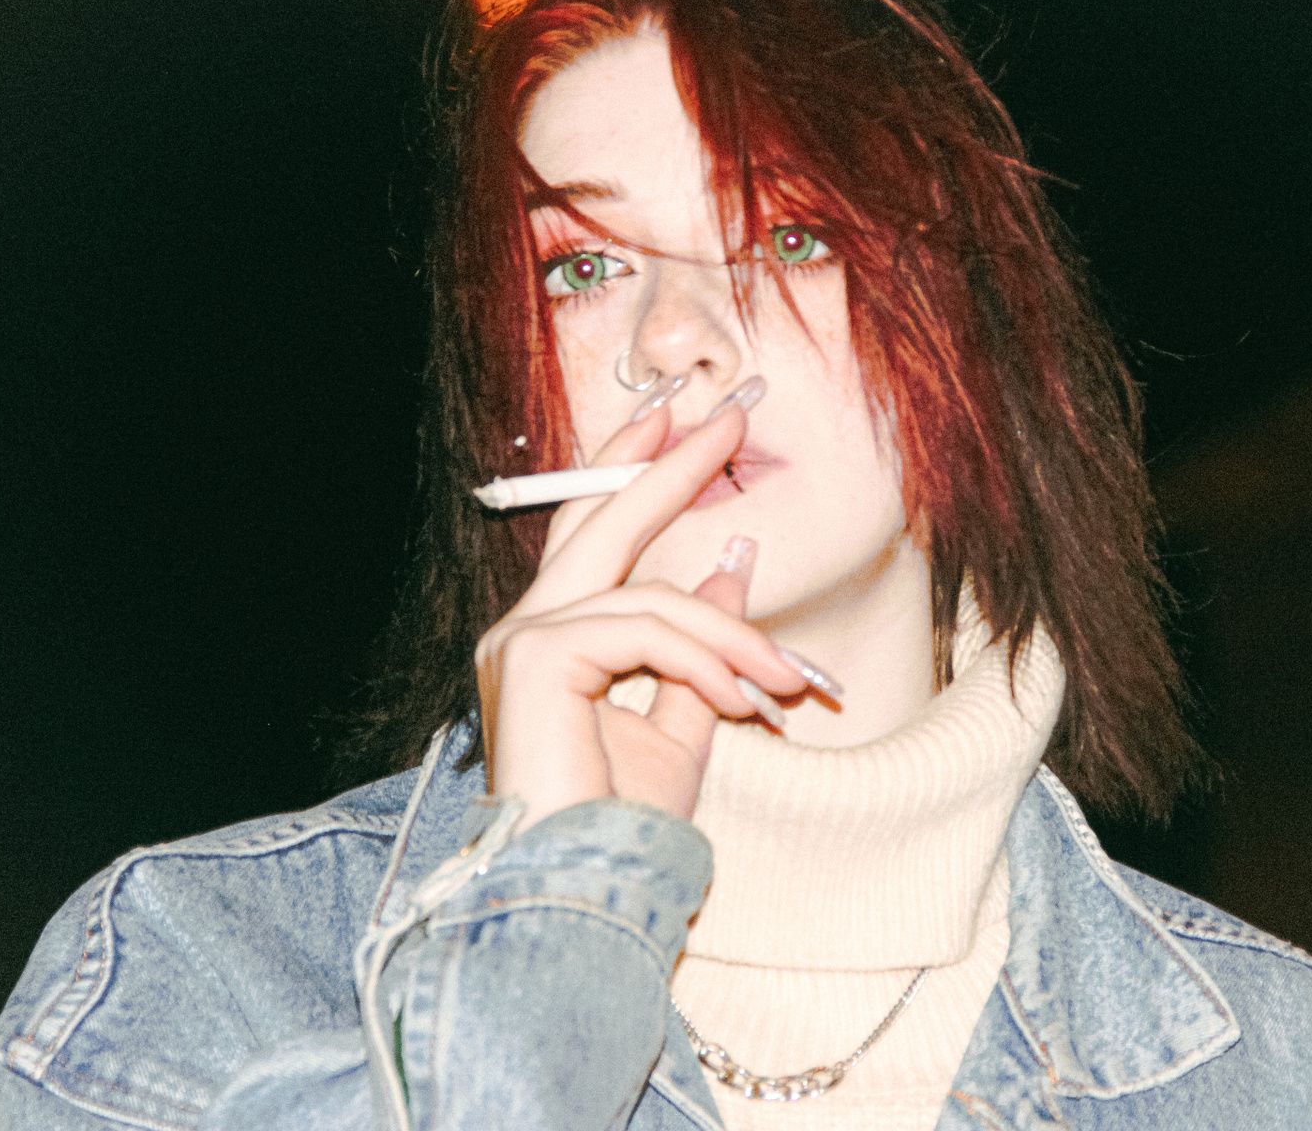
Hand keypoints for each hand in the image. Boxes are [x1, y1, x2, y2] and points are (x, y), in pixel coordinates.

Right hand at [475, 392, 804, 827]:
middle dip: (670, 465)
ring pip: (650, 594)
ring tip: (789, 682)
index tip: (681, 421)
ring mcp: (522, 642)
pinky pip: (645, 633)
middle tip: (732, 416)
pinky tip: (741, 701)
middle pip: (602, 521)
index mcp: (552, 641)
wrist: (587, 894)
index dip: (634, 471)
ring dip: (735, 635)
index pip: (593, 536)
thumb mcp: (683, 725)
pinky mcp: (538, 660)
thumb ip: (701, 645)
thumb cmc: (624, 825)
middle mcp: (524, 631)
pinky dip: (706, 663)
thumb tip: (731, 561)